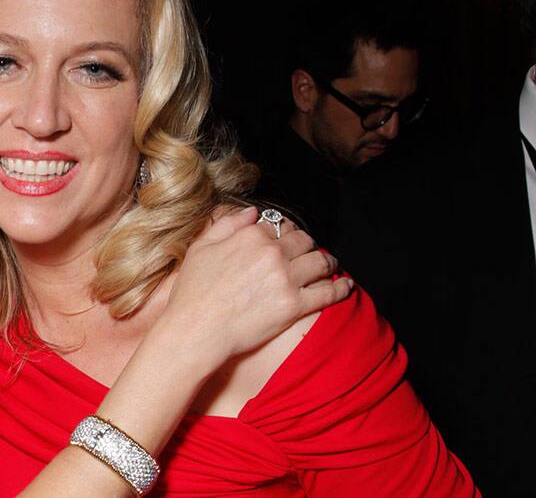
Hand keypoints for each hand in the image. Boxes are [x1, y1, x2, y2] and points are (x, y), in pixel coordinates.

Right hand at [164, 206, 350, 360]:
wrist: (197, 329)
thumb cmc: (194, 291)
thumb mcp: (201, 248)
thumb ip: (228, 224)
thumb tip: (252, 212)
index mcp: (251, 236)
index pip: (279, 225)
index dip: (284, 231)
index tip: (287, 239)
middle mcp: (272, 253)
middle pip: (304, 241)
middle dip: (308, 245)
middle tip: (309, 252)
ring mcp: (286, 279)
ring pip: (321, 262)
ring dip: (328, 262)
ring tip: (330, 266)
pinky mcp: (294, 305)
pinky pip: (328, 292)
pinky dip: (341, 287)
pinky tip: (346, 286)